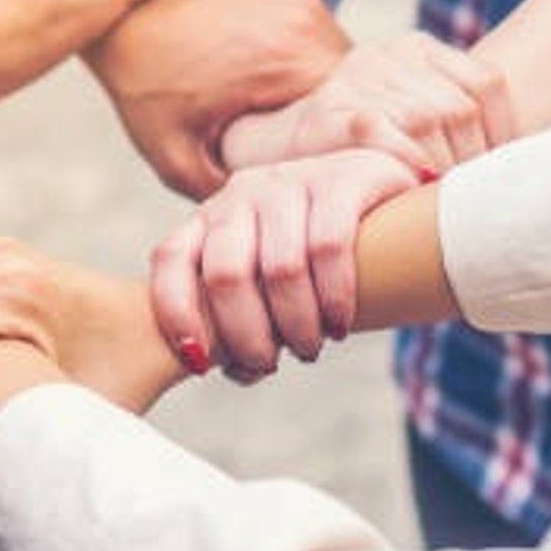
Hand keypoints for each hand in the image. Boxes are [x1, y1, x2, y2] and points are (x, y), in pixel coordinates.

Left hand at [86, 0, 349, 197]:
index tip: (323, 174)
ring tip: (285, 116)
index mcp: (286, 63)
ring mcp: (304, 1)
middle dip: (331, 125)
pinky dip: (304, 66)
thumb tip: (264, 222)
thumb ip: (220, 192)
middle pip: (351, 92)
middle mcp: (306, 24)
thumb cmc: (144, 81)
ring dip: (320, 94)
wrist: (125, 7)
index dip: (341, 153)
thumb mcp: (172, 152)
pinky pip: (320, 41)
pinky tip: (273, 84)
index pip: (350, 120)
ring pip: (339, 66)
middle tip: (301, 151)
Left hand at [149, 150, 417, 377]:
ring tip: (310, 349)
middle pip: (226, 274)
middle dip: (246, 335)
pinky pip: (330, 247)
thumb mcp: (264, 273)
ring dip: (296, 326)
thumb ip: (242, 316)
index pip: (170, 259)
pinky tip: (339, 324)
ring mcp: (290, 181)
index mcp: (210, 218)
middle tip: (270, 364)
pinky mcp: (342, 179)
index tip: (200, 362)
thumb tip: (236, 371)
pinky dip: (334, 298)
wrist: (380, 191)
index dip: (176, 313)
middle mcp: (241, 194)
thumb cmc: (310, 253)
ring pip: (281, 268)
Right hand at [221, 32, 514, 175]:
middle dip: (475, 158)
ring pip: (425, 117)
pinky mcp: (328, 110)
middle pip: (458, 104)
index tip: (504, 170)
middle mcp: (387, 54)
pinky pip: (379, 129)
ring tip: (449, 200)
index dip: (506, 130)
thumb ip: (455, 124)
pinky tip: (416, 182)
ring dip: (445, 165)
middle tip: (477, 197)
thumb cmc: (356, 145)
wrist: (275, 146)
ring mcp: (355, 79)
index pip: (485, 82)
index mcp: (416, 47)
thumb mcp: (409, 116)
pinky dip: (405, 158)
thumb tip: (530, 161)